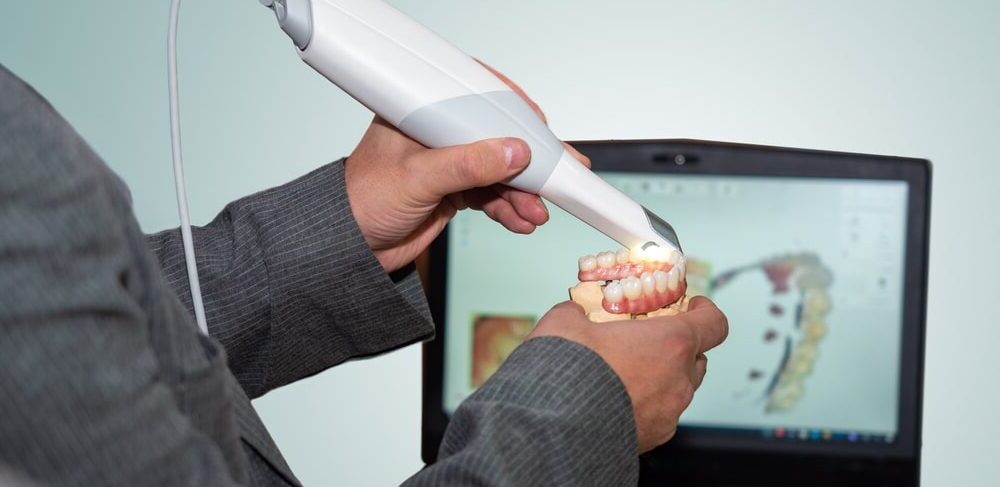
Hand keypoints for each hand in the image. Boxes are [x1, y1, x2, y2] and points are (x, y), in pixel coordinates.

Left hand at [344, 66, 590, 272]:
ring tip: (535, 212)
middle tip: (556, 176)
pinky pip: (492, 195)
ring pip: (497, 171)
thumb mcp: (417, 179)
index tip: (539, 130)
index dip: (511, 112)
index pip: (475, 98)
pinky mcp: (453, 190)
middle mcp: (437, 133)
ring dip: (521, 193)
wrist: (350, 248)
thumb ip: (466, 165)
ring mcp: (447, 163)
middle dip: (525, 162)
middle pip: (494, 138)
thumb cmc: (362, 203)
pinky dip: (509, 208)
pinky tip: (521, 220)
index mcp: (419, 112)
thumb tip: (511, 152)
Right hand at [528, 296, 728, 452]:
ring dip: (660, 378)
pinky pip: (659, 415)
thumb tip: (574, 313)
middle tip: (648, 341)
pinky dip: (645, 405)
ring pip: (678, 389)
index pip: (714, 323)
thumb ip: (579, 312)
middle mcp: (679, 379)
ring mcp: (669, 412)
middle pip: (697, 358)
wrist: (553, 424)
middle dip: (678, 347)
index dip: (705, 311)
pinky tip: (614, 401)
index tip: (692, 306)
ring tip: (625, 375)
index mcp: (671, 342)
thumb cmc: (568, 369)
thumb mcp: (565, 321)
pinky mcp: (654, 437)